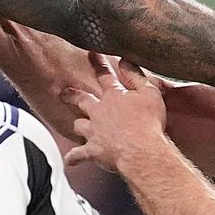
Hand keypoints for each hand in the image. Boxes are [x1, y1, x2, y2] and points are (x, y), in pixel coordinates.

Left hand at [62, 54, 166, 171]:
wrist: (141, 151)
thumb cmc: (149, 123)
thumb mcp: (149, 93)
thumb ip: (137, 76)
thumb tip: (126, 62)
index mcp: (114, 96)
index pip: (104, 75)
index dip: (97, 63)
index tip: (91, 53)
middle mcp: (99, 112)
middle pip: (82, 100)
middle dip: (73, 95)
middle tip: (65, 93)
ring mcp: (93, 131)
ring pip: (78, 125)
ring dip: (78, 125)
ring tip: (77, 125)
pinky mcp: (92, 151)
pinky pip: (77, 154)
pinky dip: (73, 158)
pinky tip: (70, 160)